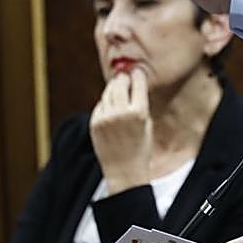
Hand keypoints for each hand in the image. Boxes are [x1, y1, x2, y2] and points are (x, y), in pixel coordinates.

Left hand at [90, 66, 151, 193]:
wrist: (124, 171)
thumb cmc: (140, 147)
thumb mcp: (147, 123)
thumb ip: (139, 103)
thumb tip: (131, 82)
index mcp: (139, 112)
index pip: (137, 82)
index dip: (137, 74)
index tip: (137, 72)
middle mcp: (121, 113)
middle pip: (120, 83)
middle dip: (123, 78)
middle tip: (125, 76)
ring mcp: (105, 118)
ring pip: (108, 92)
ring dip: (114, 89)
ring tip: (119, 92)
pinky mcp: (94, 123)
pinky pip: (100, 105)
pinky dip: (106, 104)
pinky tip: (111, 110)